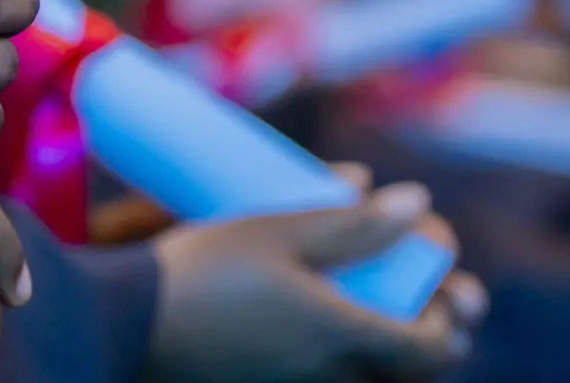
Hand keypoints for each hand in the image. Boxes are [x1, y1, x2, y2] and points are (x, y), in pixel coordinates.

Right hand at [145, 174, 486, 382]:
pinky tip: (322, 333)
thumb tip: (419, 204)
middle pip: (403, 379)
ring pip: (361, 382)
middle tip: (430, 310)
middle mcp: (326, 380)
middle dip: (427, 344)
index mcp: (341, 338)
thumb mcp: (279, 230)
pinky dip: (338, 364)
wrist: (121, 326)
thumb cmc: (201, 271)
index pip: (428, 350)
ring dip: (381, 355)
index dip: (448, 324)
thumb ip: (352, 223)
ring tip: (375, 317)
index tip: (448, 296)